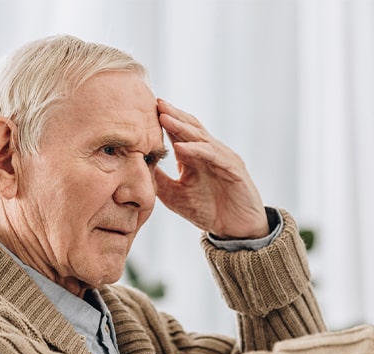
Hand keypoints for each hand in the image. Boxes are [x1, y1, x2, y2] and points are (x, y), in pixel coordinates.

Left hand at [154, 99, 268, 238]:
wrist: (236, 230)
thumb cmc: (209, 211)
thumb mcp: (175, 196)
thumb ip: (160, 180)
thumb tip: (137, 167)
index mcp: (196, 157)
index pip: (178, 133)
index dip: (164, 121)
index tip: (144, 109)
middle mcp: (210, 153)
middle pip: (190, 127)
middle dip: (172, 115)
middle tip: (155, 102)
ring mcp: (223, 158)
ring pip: (200, 137)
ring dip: (181, 127)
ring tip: (164, 117)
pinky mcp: (233, 169)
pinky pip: (213, 156)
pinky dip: (196, 150)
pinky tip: (180, 147)